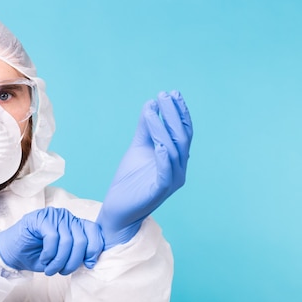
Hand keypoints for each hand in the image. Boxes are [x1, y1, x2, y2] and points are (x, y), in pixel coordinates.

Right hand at [0, 207, 103, 275]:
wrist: (11, 253)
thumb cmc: (37, 255)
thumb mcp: (62, 257)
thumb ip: (77, 254)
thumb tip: (92, 260)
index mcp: (74, 224)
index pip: (94, 231)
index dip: (94, 250)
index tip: (88, 264)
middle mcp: (66, 217)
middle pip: (82, 240)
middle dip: (73, 261)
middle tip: (62, 271)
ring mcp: (53, 216)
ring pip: (67, 241)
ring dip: (59, 261)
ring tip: (51, 269)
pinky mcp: (40, 218)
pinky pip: (52, 238)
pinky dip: (50, 253)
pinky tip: (44, 259)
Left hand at [97, 90, 192, 248]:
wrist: (118, 208)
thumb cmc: (129, 180)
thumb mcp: (138, 147)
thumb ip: (145, 127)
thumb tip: (151, 103)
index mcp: (177, 158)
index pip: (183, 131)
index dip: (179, 112)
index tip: (172, 93)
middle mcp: (179, 169)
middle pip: (182, 137)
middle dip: (173, 114)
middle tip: (164, 95)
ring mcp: (172, 181)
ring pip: (173, 151)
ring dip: (162, 128)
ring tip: (151, 111)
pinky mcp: (160, 192)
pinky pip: (165, 171)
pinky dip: (163, 155)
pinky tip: (158, 142)